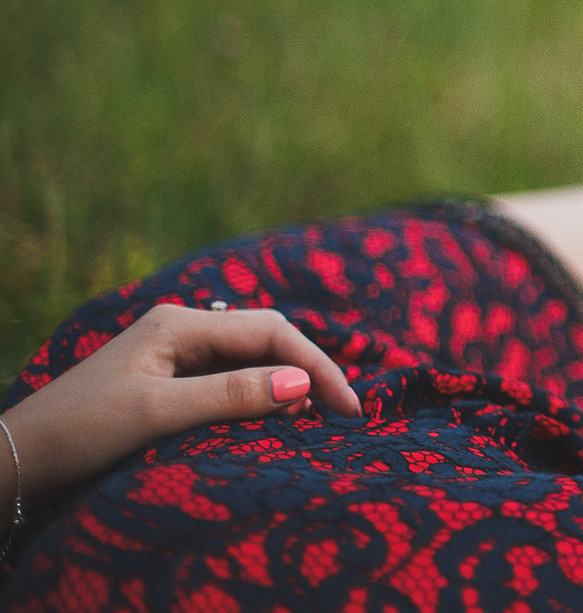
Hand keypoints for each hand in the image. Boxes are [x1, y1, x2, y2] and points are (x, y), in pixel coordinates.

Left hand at [0, 304, 360, 507]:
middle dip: (309, 371)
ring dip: (287, 385)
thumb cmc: (78, 432)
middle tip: (343, 415)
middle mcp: (181, 328)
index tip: (349, 408)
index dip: (316, 366)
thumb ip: (231, 397)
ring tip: (318, 420)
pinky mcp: (166, 381)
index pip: (271, 331)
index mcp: (180, 323)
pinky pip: (230, 379)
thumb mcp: (156, 414)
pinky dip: (260, 396)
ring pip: (250, 359)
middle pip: (266, 338)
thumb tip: (304, 386)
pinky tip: (273, 419)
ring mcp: (173, 354)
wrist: (16, 461)